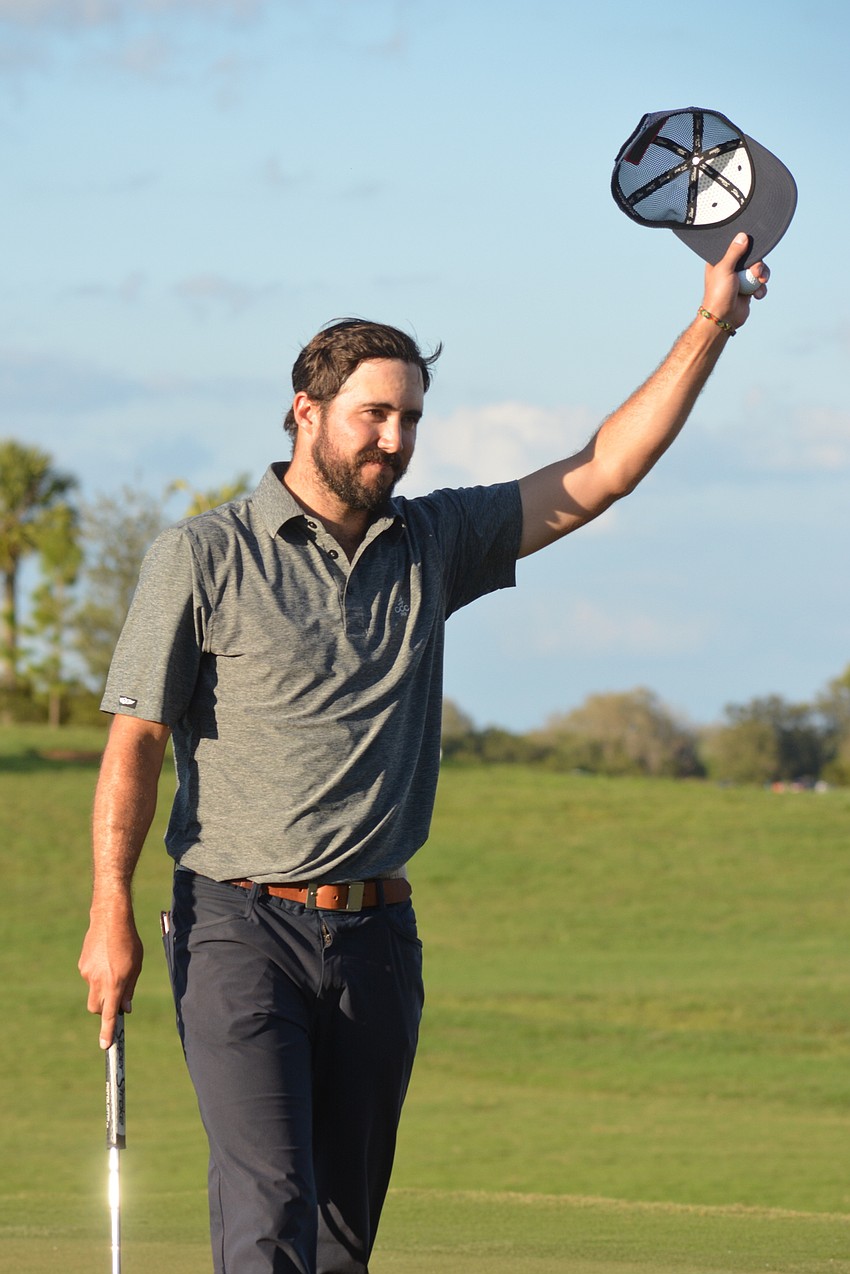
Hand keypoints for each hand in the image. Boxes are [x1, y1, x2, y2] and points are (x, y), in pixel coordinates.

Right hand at [78, 908, 143, 1049]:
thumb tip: (124, 1009)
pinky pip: (90, 977)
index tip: (105, 1046)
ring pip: (93, 991)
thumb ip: (129, 989)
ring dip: (102, 988)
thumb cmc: (129, 942)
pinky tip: (105, 957)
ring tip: (113, 966)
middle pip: (96, 1008)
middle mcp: (99, 981)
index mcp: (115, 983)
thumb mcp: (136, 966)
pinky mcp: (82, 966)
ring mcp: (87, 974)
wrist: (110, 920)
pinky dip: (97, 974)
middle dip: (103, 1010)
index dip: (107, 1031)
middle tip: (115, 998)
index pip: (109, 1014)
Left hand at [702, 232, 769, 330]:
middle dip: (758, 265)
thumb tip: (743, 235)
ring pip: (759, 270)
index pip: (737, 247)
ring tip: (760, 283)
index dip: (747, 248)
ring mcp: (740, 279)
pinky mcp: (748, 290)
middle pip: (752, 258)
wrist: (723, 318)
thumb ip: (734, 252)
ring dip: (762, 276)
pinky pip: (760, 284)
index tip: (753, 250)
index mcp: (721, 261)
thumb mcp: (725, 268)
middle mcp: (731, 269)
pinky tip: (757, 295)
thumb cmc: (718, 293)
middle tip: (756, 272)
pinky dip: (761, 288)